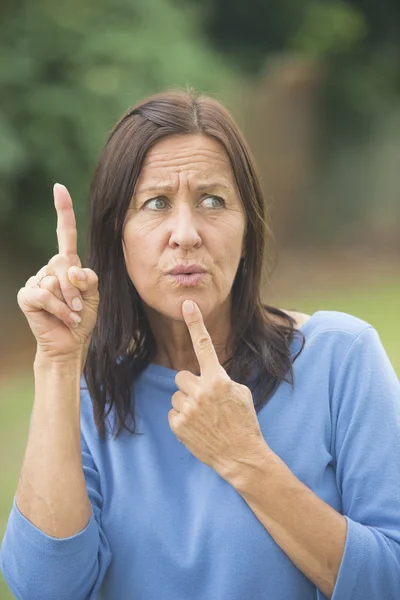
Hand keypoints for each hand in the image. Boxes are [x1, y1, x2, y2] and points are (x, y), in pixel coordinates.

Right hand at [17, 183, 98, 361]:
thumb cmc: (82, 316)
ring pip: (54, 280)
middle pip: (62, 261)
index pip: (64, 233)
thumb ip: (88, 278)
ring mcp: (35, 280)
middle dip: (75, 287)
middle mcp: (49, 269)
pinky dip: (58, 309)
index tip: (59, 187)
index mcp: (67, 264)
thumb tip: (71, 270)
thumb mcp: (94, 294)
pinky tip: (64, 319)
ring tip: (71, 314)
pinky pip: (43, 294)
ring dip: (68, 302)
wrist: (71, 342)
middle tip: (80, 307)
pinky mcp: (27, 296)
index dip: (63, 211)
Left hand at [168, 300, 268, 481]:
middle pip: (182, 376)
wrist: (241, 456)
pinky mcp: (178, 425)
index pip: (204, 346)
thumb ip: (222, 379)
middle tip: (204, 401)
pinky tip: (197, 428)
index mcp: (219, 379)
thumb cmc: (244, 423)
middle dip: (190, 386)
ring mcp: (188, 409)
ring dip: (186, 403)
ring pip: (176, 395)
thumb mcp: (241, 394)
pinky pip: (173, 413)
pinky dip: (182, 419)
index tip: (187, 305)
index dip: (195, 323)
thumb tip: (207, 376)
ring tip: (203, 418)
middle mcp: (201, 391)